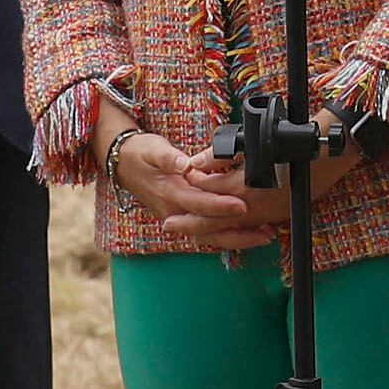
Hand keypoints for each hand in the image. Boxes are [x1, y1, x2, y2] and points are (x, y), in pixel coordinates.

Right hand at [110, 132, 284, 246]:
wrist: (124, 165)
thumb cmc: (142, 153)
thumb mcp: (153, 148)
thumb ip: (168, 156)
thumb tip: (183, 164)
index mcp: (170, 192)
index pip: (200, 204)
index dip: (221, 206)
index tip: (242, 205)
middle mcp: (174, 211)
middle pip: (209, 229)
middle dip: (238, 231)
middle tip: (265, 230)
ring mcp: (178, 218)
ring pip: (210, 237)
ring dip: (237, 239)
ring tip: (264, 236)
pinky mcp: (183, 220)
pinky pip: (206, 234)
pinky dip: (227, 236)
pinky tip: (247, 234)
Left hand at [171, 144, 296, 239]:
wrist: (324, 160)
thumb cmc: (289, 147)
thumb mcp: (250, 145)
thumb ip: (220, 155)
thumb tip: (195, 163)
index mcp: (241, 187)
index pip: (207, 189)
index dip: (192, 183)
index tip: (182, 178)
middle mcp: (249, 207)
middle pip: (210, 220)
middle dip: (188, 222)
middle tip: (168, 224)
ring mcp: (262, 217)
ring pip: (226, 230)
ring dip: (205, 231)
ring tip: (187, 232)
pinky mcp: (273, 219)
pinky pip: (244, 231)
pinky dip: (228, 233)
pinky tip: (220, 232)